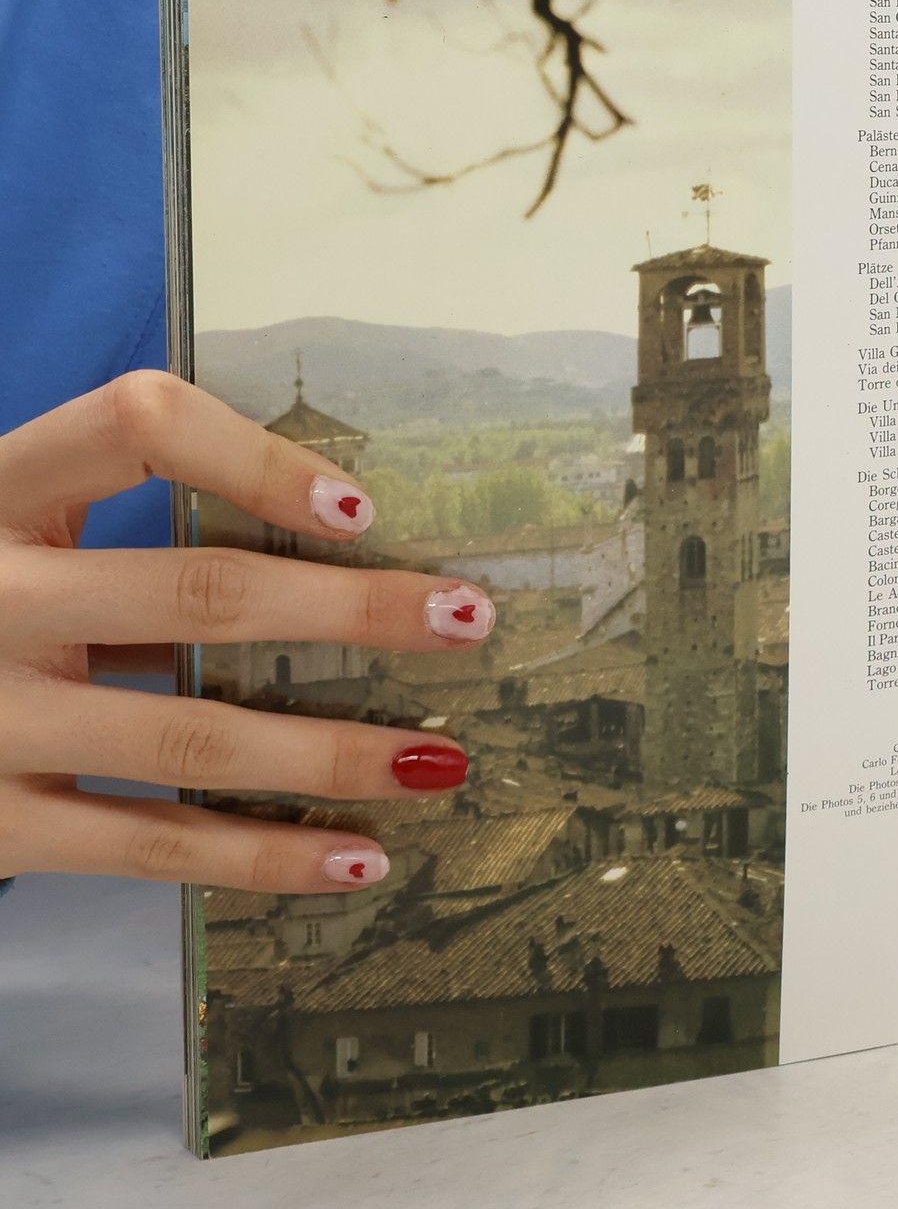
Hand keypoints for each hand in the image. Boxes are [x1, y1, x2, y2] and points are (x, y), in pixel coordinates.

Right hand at [0, 371, 494, 892]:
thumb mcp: (17, 526)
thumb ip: (120, 518)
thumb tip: (342, 532)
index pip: (137, 426)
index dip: (256, 459)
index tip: (363, 507)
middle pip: (197, 591)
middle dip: (351, 611)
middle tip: (465, 621)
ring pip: (189, 733)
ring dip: (333, 752)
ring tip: (441, 759)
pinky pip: (147, 843)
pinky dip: (260, 856)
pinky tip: (355, 858)